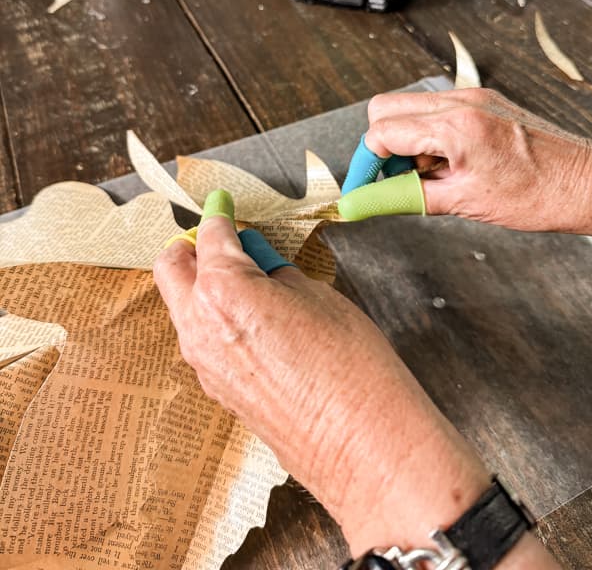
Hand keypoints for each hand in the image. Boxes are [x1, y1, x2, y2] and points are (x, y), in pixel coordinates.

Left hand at [154, 200, 489, 554]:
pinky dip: (216, 317)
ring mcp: (203, 362)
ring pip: (183, 305)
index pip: (212, 237)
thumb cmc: (351, 366)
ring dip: (204, 284)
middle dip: (195, 247)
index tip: (225, 205)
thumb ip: (276, 273)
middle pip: (173, 268)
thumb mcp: (318, 297)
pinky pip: (201, 338)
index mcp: (222, 292)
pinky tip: (255, 319)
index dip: (222, 215)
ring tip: (250, 282)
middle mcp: (199, 326)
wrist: (362, 444)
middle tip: (228, 240)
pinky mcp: (217, 388)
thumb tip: (260, 262)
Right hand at [346, 88, 591, 233]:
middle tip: (395, 181)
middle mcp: (461, 101)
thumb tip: (363, 203)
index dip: (364, 166)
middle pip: (385, 109)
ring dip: (405, 141)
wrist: (586, 183)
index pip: (381, 133)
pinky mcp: (484, 100)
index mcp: (454, 126)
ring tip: (430, 175)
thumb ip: (403, 198)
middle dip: (380, 147)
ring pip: (409, 106)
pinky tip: (447, 163)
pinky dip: (428, 135)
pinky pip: (436, 109)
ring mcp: (474, 97)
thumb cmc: (538, 195)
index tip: (362, 190)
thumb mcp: (462, 202)